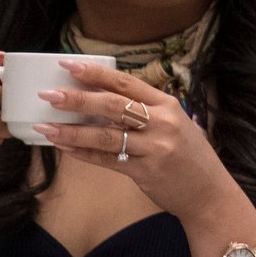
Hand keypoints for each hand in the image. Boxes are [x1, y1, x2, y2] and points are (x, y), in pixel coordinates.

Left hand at [35, 60, 241, 220]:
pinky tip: (65, 148)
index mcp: (166, 104)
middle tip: (48, 95)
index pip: (125, 83)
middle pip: (112, 106)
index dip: (95, 73)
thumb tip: (99, 98)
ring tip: (46, 127)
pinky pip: (108, 161)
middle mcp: (161, 123)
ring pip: (106, 136)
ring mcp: (153, 148)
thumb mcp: (173, 122)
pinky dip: (84, 154)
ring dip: (73, 131)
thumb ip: (144, 110)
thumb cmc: (188, 155)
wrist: (209, 193)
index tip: (67, 64)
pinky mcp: (145, 172)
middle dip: (77, 99)